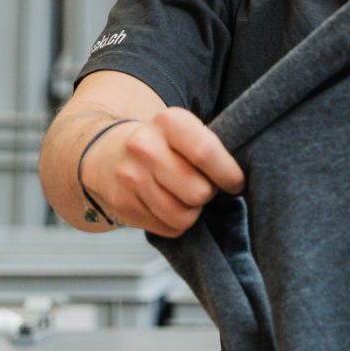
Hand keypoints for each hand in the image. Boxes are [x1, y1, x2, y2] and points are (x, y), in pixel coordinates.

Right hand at [88, 109, 243, 237]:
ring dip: (192, 212)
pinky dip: (174, 223)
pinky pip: (167, 229)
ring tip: (183, 196)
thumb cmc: (162, 144)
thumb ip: (211, 147)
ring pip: (183, 217)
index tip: (235, 183)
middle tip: (202, 186)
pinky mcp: (122, 205)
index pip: (205, 152)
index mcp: (168, 121)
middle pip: (198, 191)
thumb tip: (241, 181)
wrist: (108, 153)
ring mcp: (130, 177)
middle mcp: (145, 147)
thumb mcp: (185, 131)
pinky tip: (165, 205)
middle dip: (208, 194)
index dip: (228, 174)